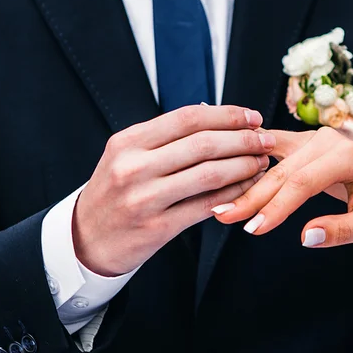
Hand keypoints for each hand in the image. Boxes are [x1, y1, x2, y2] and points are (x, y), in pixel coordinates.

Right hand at [73, 105, 274, 275]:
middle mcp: (134, 166)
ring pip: (209, 175)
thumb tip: (215, 116)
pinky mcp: (157, 227)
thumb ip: (166, 138)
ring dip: (244, 166)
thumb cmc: (117, 191)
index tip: (252, 117)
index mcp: (129, 142)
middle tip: (266, 139)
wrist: (86, 237)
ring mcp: (145, 198)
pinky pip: (207, 206)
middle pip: (203, 144)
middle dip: (243, 140)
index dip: (227, 115)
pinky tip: (249, 187)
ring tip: (262, 161)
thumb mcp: (128, 155)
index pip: (188, 118)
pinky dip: (234, 194)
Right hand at [211, 128, 352, 247]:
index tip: (253, 229)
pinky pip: (275, 151)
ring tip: (223, 203)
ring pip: (274, 162)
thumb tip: (306, 237)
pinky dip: (254, 164)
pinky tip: (231, 172)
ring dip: (249, 183)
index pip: (302, 182)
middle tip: (225, 218)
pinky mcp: (306, 143)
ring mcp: (315, 138)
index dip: (276, 207)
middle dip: (253, 197)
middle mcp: (328, 140)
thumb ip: (342, 231)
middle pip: (283, 171)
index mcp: (347, 156)